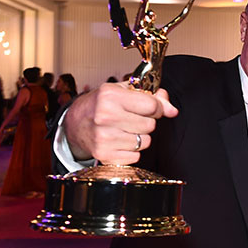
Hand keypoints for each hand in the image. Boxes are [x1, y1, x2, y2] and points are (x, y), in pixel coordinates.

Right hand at [63, 82, 177, 163]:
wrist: (75, 124)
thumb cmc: (101, 105)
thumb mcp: (124, 91)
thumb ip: (153, 97)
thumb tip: (172, 110)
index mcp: (110, 96)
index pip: (152, 106)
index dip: (156, 107)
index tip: (149, 108)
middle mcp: (105, 117)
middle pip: (150, 125)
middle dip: (146, 121)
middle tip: (132, 118)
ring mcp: (104, 138)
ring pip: (145, 142)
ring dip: (140, 137)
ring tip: (125, 129)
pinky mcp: (104, 156)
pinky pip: (136, 156)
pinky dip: (132, 150)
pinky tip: (119, 141)